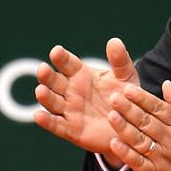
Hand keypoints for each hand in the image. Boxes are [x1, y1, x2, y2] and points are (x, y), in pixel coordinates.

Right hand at [34, 38, 139, 154]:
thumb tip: (114, 41)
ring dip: (45, 96)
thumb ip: (119, 61)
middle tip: (43, 69)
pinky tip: (38, 116)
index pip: (68, 64)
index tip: (56, 51)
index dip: (62, 58)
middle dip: (48, 76)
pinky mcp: (71, 130)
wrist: (131, 126)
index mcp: (82, 75)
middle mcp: (71, 91)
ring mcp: (70, 110)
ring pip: (53, 102)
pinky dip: (47, 121)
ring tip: (40, 91)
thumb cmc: (126, 98)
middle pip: (55, 82)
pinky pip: (57, 125)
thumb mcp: (125, 78)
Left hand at [107, 79, 170, 170]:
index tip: (127, 89)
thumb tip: (166, 84)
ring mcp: (162, 158)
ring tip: (111, 116)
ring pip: (140, 141)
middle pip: (147, 122)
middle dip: (129, 109)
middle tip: (113, 97)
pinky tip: (114, 143)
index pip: (159, 108)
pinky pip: (138, 163)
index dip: (142, 98)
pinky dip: (125, 153)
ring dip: (124, 128)